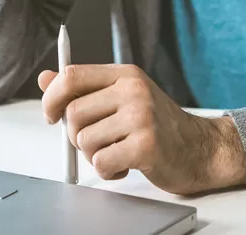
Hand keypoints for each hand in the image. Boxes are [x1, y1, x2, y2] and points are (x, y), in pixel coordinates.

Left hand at [39, 64, 245, 195]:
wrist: (200, 148)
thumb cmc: (157, 124)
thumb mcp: (122, 97)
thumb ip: (84, 88)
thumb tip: (45, 78)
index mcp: (125, 75)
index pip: (72, 76)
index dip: (52, 98)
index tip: (51, 116)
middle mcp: (133, 91)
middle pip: (73, 113)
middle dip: (76, 135)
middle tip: (97, 142)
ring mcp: (141, 117)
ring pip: (84, 140)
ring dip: (93, 156)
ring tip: (116, 153)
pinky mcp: (146, 146)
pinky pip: (101, 162)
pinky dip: (107, 171)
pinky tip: (125, 166)